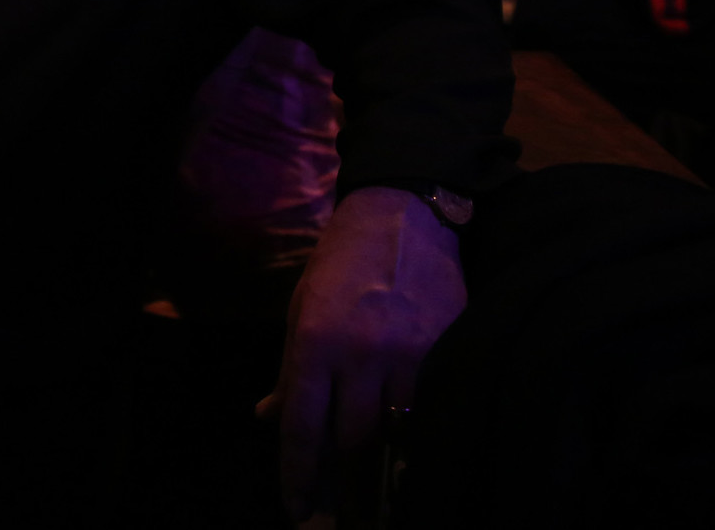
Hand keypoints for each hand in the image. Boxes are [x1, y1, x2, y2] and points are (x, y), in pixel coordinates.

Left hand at [258, 186, 465, 521]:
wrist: (402, 214)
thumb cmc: (340, 262)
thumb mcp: (300, 308)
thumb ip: (290, 370)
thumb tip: (267, 417)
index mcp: (315, 340)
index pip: (303, 427)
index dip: (298, 476)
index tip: (296, 511)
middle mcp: (360, 351)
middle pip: (352, 439)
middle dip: (343, 475)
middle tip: (338, 504)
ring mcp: (408, 352)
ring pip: (397, 430)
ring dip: (384, 456)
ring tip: (377, 481)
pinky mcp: (447, 347)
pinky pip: (431, 405)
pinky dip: (418, 426)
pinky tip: (412, 439)